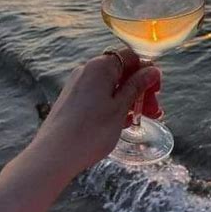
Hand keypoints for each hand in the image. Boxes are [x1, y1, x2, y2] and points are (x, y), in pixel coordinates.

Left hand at [27, 48, 160, 183]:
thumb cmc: (91, 131)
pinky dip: (113, 105)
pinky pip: (99, 96)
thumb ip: (137, 86)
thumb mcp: (120, 108)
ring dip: (129, 99)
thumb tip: (152, 70)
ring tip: (141, 119)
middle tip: (153, 110)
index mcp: (100, 66)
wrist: (54, 155)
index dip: (146, 71)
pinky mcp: (73, 100)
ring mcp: (78, 85)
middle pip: (121, 72)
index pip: (130, 57)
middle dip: (140, 89)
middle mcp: (87, 70)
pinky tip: (122, 123)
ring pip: (111, 86)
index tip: (156, 91)